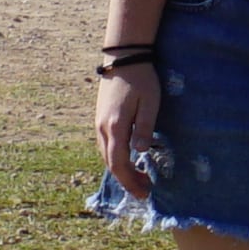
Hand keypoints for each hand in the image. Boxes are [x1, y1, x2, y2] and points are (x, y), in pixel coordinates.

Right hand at [92, 59, 160, 194]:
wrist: (123, 56)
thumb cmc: (141, 78)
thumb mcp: (149, 102)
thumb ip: (144, 127)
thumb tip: (139, 152)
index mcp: (115, 126)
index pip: (119, 164)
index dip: (130, 182)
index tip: (145, 193)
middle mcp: (102, 128)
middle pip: (110, 163)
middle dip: (127, 180)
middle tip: (145, 190)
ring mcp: (98, 122)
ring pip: (105, 155)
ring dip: (121, 169)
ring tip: (139, 177)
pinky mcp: (100, 117)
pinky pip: (104, 145)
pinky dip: (115, 157)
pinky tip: (127, 158)